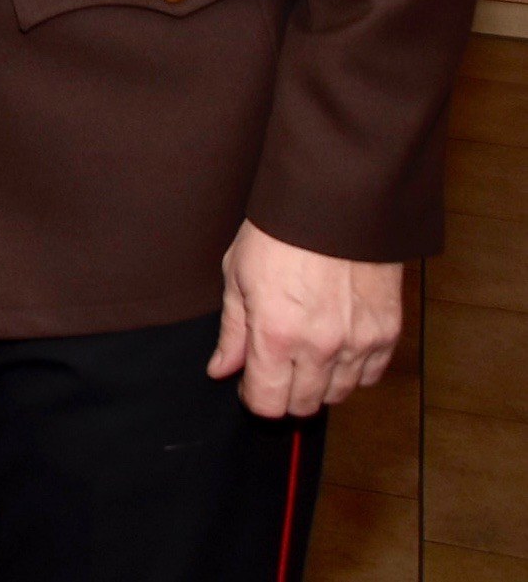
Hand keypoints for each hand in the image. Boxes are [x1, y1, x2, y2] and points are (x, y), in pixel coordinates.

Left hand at [208, 221, 401, 415]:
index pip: (268, 403)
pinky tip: (337, 348)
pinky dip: (353, 371)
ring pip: (338, 394)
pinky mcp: (388, 333)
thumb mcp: (238, 276)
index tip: (250, 384)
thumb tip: (221, 370)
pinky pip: (371, 375)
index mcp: (275, 335)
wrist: (336, 204)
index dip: (255, 398)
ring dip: (319, 383)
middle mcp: (320, 347)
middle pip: (304, 405)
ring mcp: (358, 343)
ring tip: (306, 354)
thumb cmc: (279, 234)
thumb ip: (232, 331)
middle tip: (277, 367)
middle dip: (285, 393)